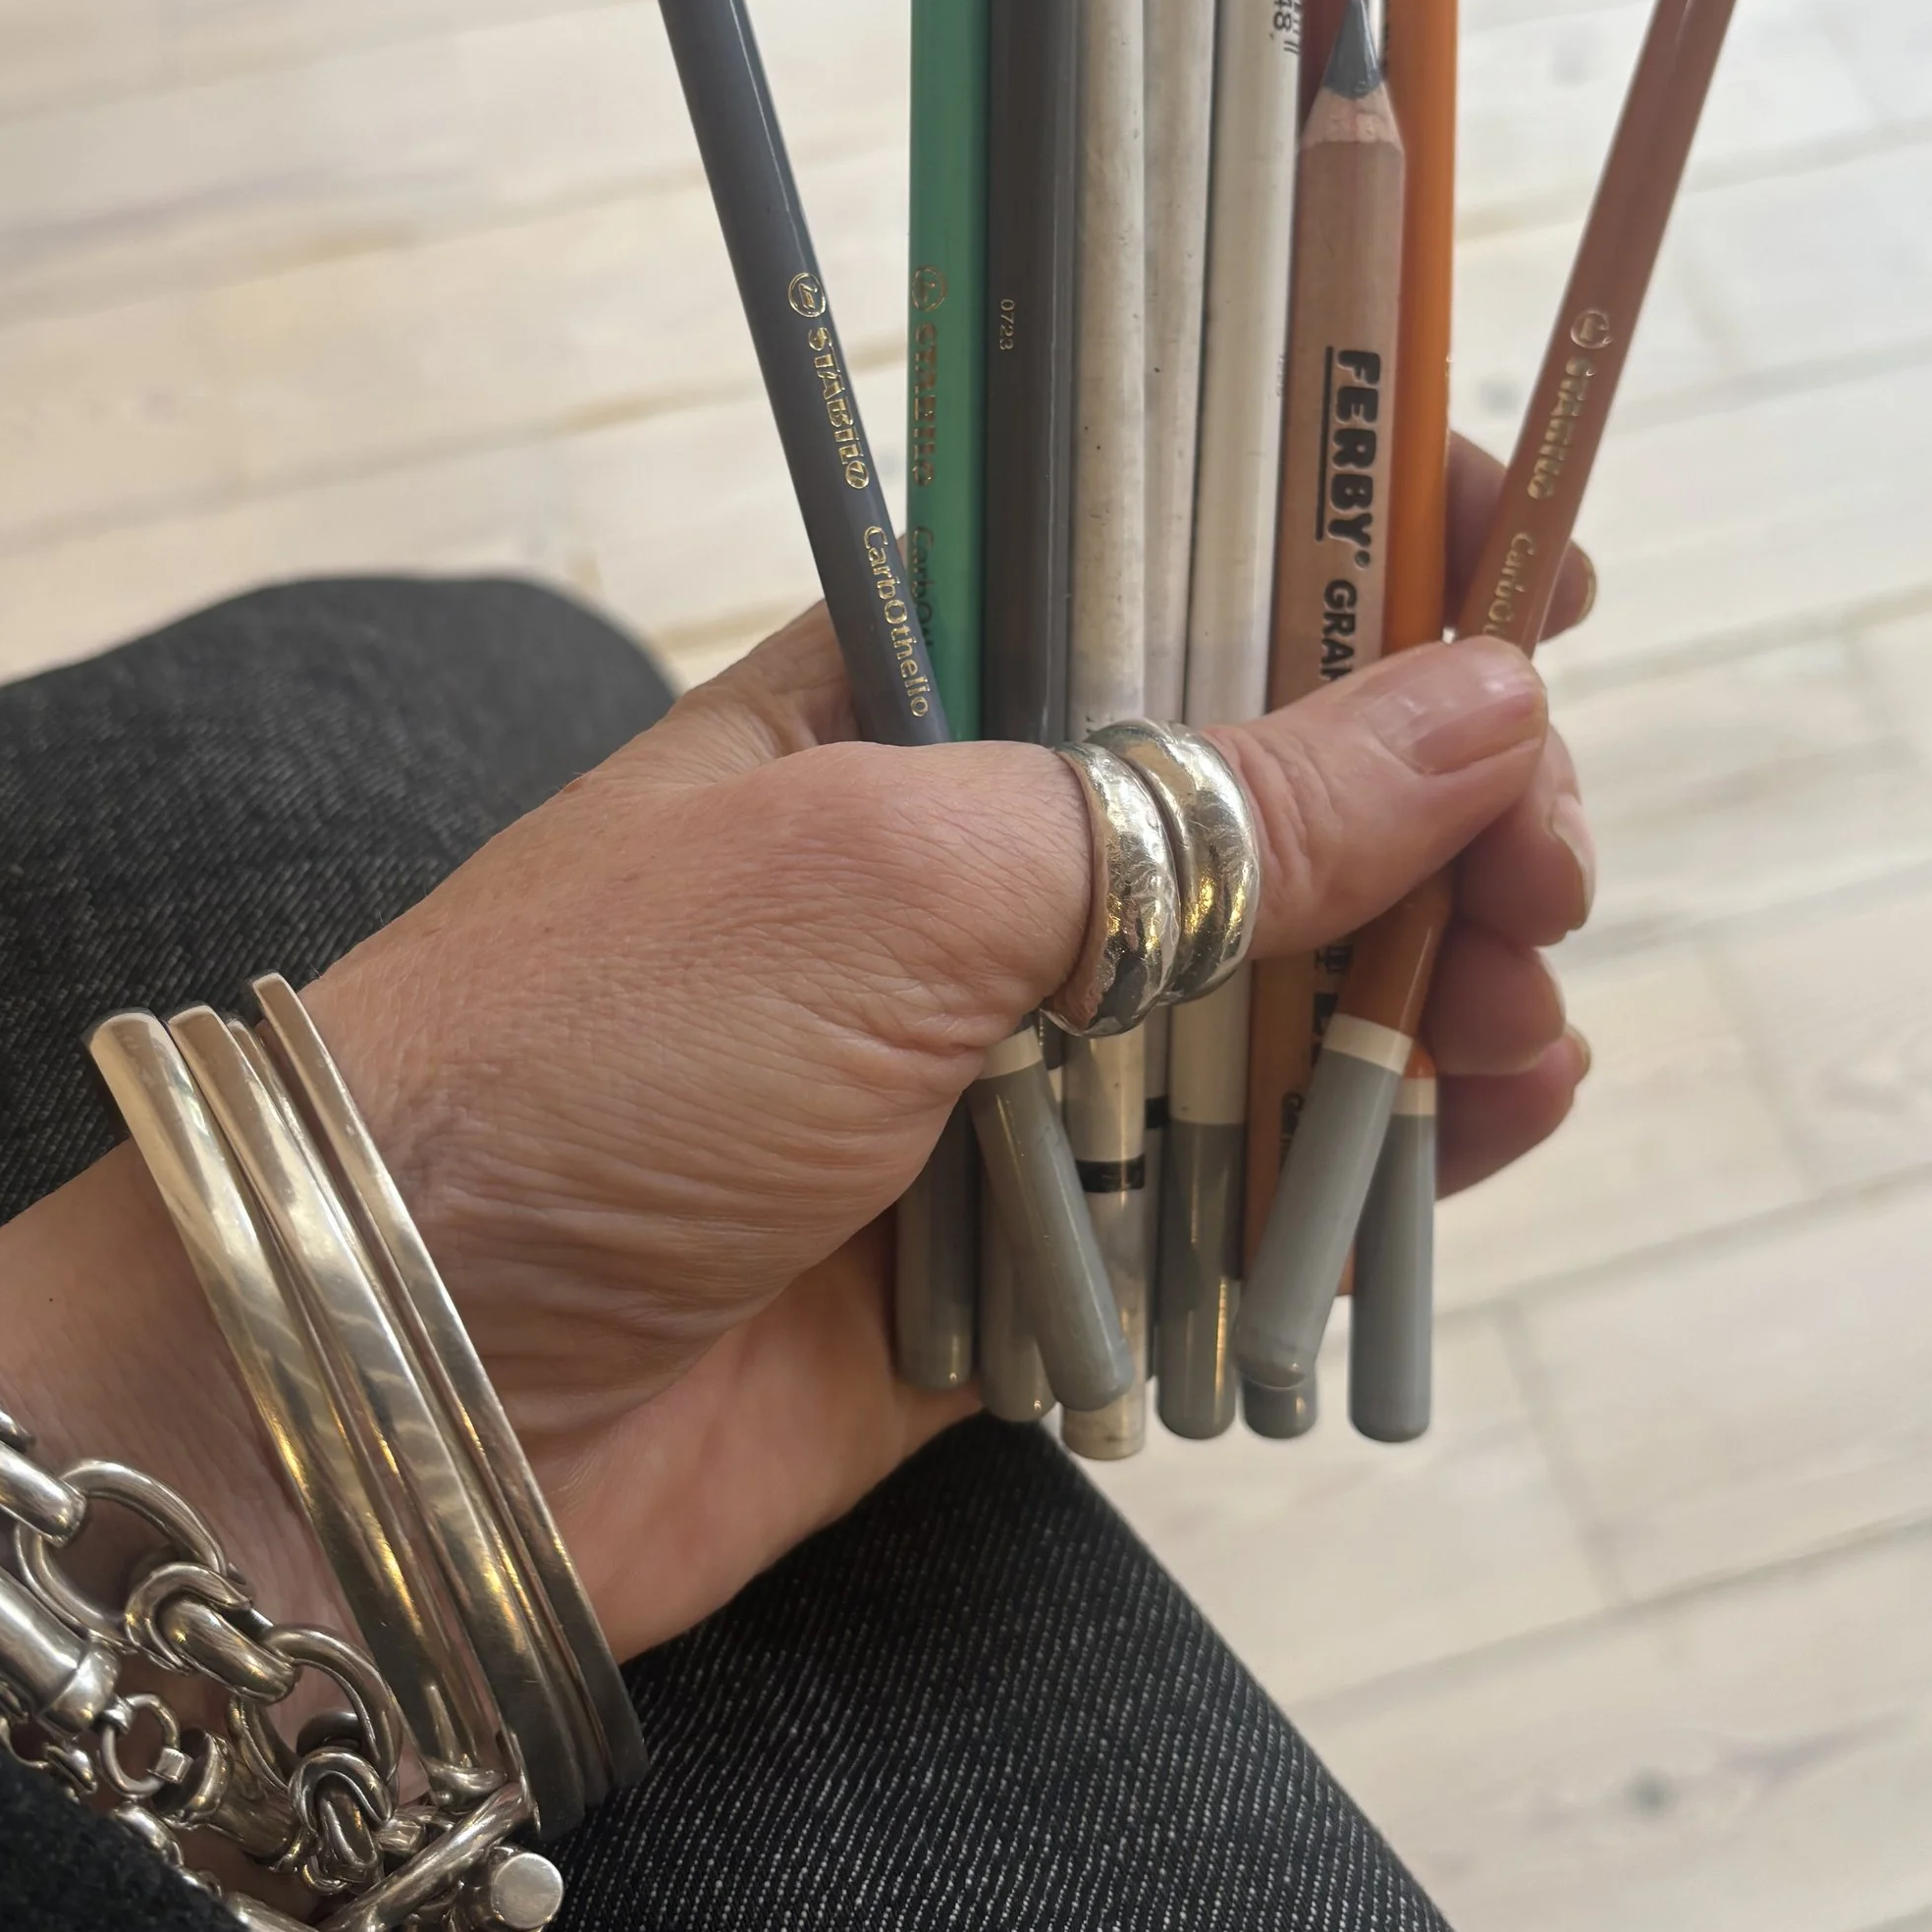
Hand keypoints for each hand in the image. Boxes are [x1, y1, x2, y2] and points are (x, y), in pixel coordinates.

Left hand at [0, 440, 1595, 1673]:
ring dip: (1430, 992)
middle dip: (1437, 812)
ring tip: (1516, 1019)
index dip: (1351, 544)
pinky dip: (1373, 1163)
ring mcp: (1003, 1060)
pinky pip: (1245, 1190)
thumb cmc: (597, 1055)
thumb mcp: (910, 869)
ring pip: (1285, 997)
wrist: (393, 1388)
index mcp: (908, 691)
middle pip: (1273, 796)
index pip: (1171, 563)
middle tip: (1538, 867)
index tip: (1524, 559)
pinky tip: (1481, 1129)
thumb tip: (1485, 699)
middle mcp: (969, 860)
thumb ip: (1207, 800)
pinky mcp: (1031, 1252)